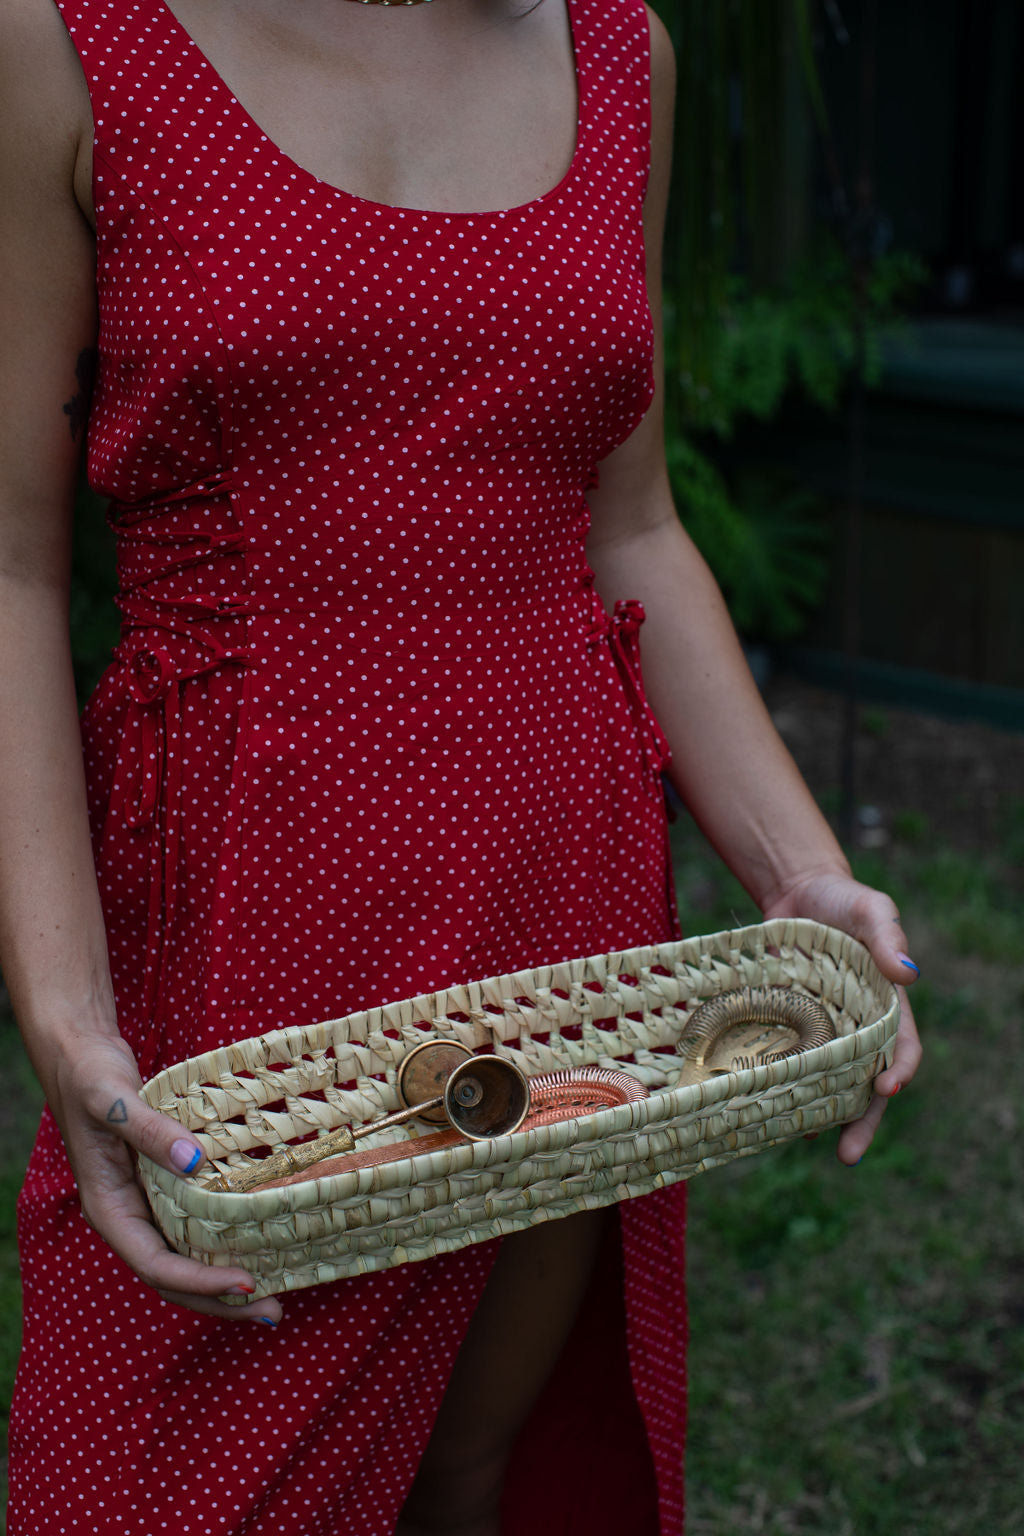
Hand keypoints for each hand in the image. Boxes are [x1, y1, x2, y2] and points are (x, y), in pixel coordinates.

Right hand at [40, 1029, 283, 1322]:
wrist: (81, 1056)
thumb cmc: (89, 1077)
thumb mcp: (113, 1101)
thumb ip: (149, 1131)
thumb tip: (194, 1163)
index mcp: (110, 1210)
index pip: (155, 1265)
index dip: (200, 1281)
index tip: (246, 1282)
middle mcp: (129, 1217)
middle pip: (174, 1278)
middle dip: (220, 1301)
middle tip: (273, 1310)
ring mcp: (146, 1204)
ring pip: (186, 1258)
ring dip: (224, 1280)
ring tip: (273, 1295)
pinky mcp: (164, 1187)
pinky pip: (195, 1226)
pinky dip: (223, 1242)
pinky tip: (259, 1243)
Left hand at [761, 869, 921, 1164]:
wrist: (795, 891)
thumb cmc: (843, 901)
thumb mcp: (871, 909)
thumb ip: (888, 937)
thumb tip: (909, 976)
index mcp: (886, 1007)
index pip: (903, 1050)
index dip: (899, 1073)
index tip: (885, 1089)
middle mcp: (856, 1028)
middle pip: (865, 1084)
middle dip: (861, 1122)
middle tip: (849, 1154)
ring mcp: (820, 1031)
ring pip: (824, 1082)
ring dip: (817, 1113)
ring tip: (802, 1138)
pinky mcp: (785, 1025)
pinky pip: (785, 1061)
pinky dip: (779, 1084)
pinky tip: (764, 1105)